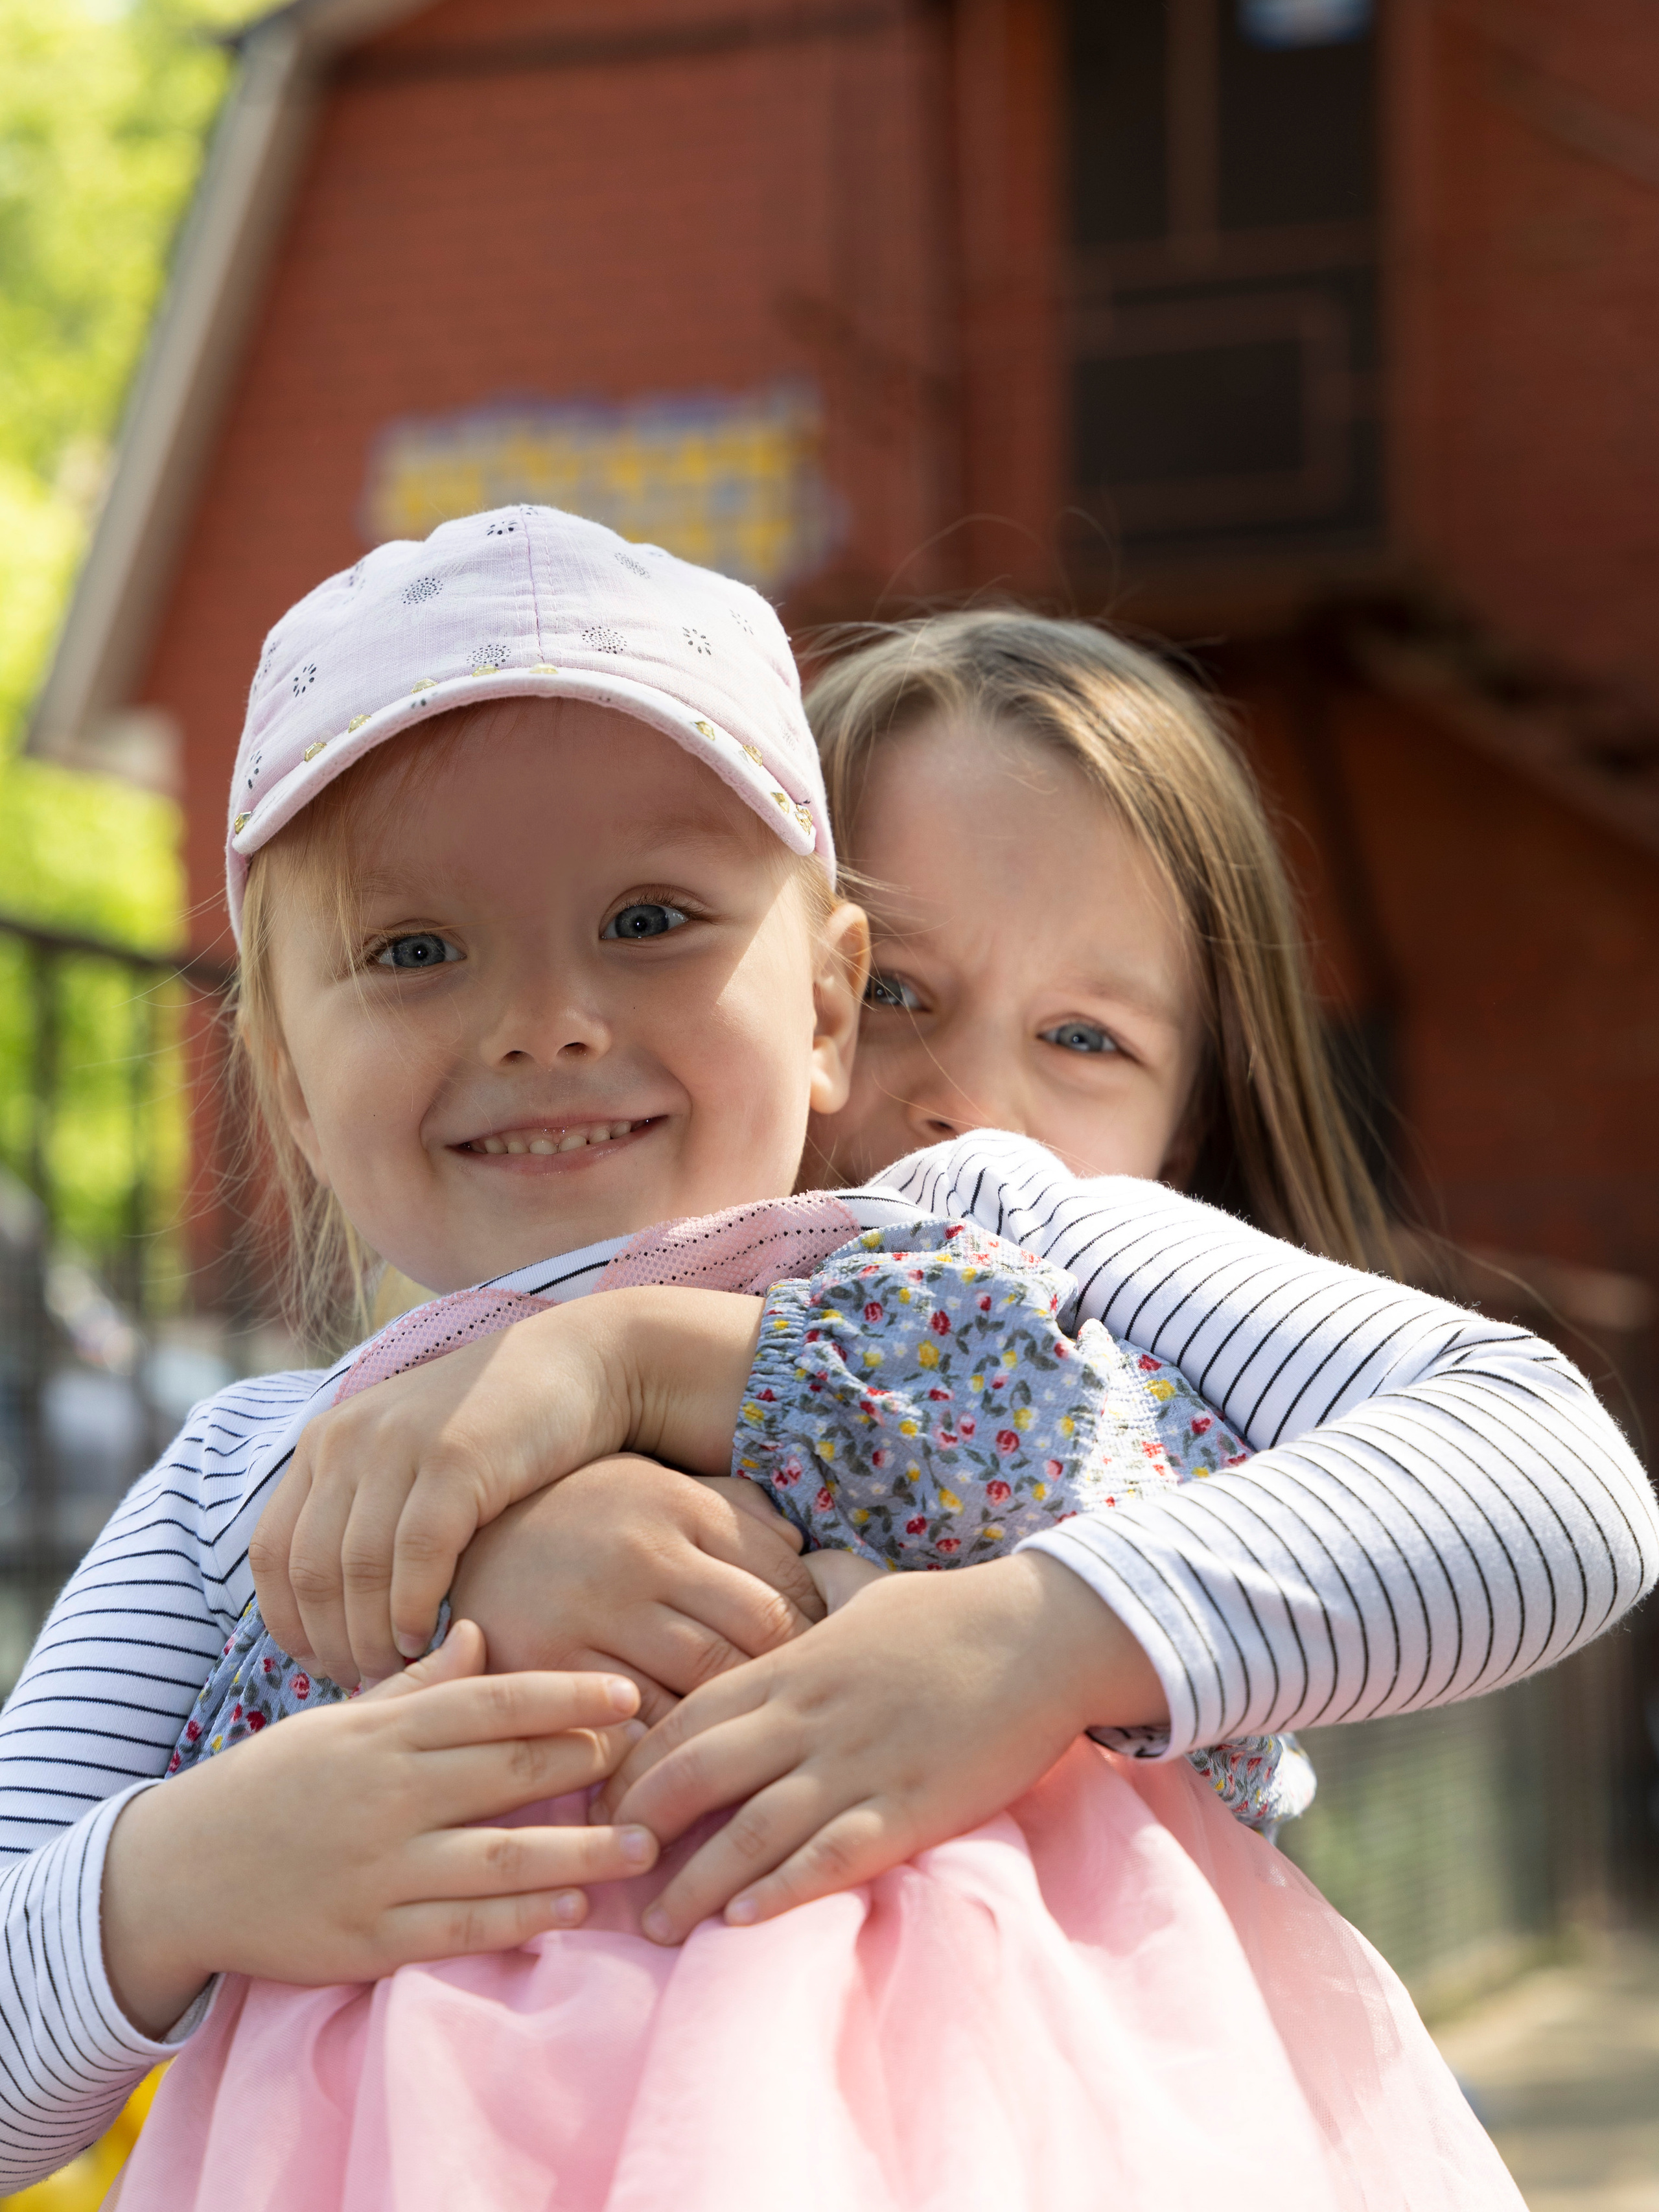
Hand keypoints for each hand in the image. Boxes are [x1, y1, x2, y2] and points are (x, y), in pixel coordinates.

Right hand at [101, 1621, 656, 2037]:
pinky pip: (462, 1928)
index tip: (628, 1695)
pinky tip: (575, 1909)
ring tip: (646, 1845)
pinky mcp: (368, 1941)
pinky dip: (523, 1919)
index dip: (566, 1698)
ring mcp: (379, 1871)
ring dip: (581, 1852)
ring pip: (499, 1857)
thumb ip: (415, 1684)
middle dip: (590, 1765)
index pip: (491, 1703)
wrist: (176, 1875)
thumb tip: (483, 1632)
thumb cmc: (271, 1784)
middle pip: (508, 1772)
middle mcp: (386, 1796)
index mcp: (382, 1732)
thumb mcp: (338, 1719)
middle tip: (660, 1760)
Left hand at [251, 1286, 764, 1685]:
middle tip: (363, 1688)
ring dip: (370, 1638)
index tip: (318, 1668)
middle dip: (330, 1643)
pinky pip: (414, 1556)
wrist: (584, 1364)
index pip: (272, 1553)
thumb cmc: (503, 1430)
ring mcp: (398, 1445)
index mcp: (326, 1440)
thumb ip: (370, 1515)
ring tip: (396, 1674)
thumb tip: (335, 1615)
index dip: (288, 1623)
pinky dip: (412, 1609)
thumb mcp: (415, 1460)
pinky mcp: (454, 1459)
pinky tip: (426, 1639)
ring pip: (355, 1570)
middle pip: (310, 1570)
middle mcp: (348, 1439)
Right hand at [451, 1461, 824, 1724]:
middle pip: (754, 1639)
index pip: (783, 1586)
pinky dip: (664, 1752)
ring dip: (733, 1727)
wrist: (457, 1530)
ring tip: (753, 1754)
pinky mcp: (546, 1664)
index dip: (815, 1636)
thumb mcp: (658, 1492)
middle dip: (786, 1687)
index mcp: (680, 1509)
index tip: (819, 1669)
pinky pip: (629, 1725)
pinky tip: (680, 1766)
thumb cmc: (581, 1518)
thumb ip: (737, 1516)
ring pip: (701, 1687)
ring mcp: (594, 1611)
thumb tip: (813, 1563)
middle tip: (797, 1724)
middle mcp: (643, 1556)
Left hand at [593, 1552, 1168, 1944]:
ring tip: (653, 1926)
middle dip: (639, 1829)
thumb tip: (785, 1610)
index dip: (634, 1767)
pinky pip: (832, 1854)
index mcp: (794, 1665)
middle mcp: (811, 1715)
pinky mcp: (910, 1806)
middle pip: (697, 1775)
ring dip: (695, 1882)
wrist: (1044, 1633)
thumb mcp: (861, 1600)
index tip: (599, 1806)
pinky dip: (782, 1890)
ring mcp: (859, 1763)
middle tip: (601, 1875)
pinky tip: (741, 1922)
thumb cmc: (953, 1615)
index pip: (687, 1719)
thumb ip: (810, 1622)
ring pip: (752, 1828)